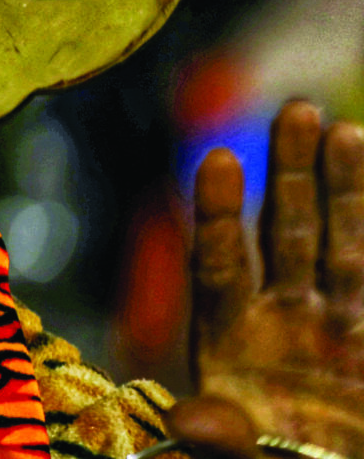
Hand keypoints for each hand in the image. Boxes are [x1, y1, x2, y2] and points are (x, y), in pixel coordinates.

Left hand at [176, 100, 363, 456]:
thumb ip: (225, 440)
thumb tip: (188, 420)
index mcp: (232, 342)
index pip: (219, 264)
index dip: (219, 212)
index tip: (220, 157)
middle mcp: (285, 321)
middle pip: (286, 235)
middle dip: (291, 175)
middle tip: (294, 109)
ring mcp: (339, 326)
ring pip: (342, 244)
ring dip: (346, 190)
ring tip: (345, 129)